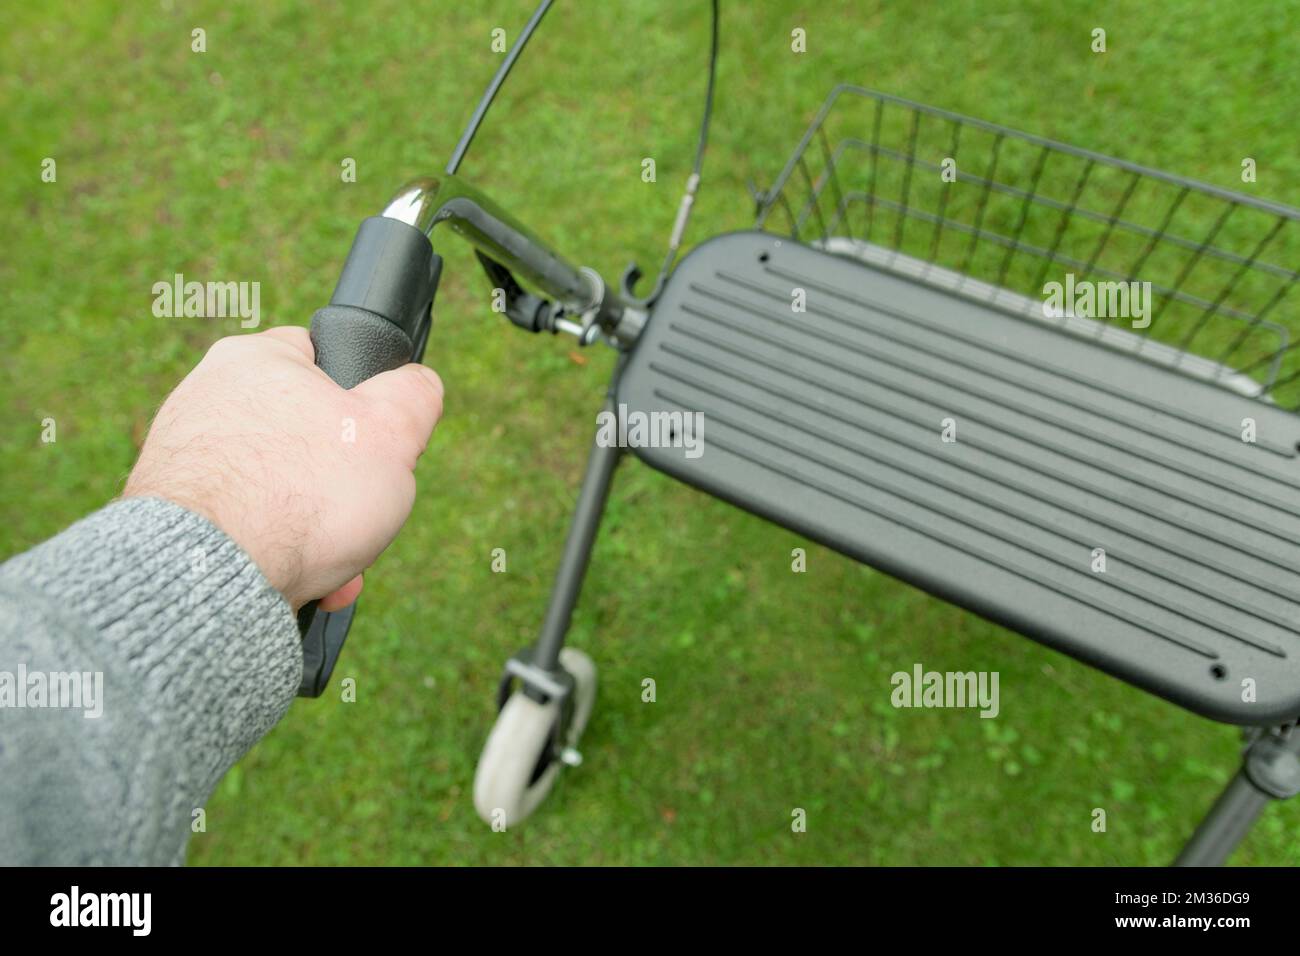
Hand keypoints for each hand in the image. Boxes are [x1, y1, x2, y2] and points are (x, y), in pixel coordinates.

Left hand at [124, 326, 443, 610]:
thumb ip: (415, 396)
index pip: (320, 358)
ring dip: (314, 527)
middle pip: (302, 435)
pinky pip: (242, 523)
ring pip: (276, 487)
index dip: (360, 400)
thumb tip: (419, 385)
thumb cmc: (304, 495)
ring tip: (336, 567)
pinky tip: (293, 578)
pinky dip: (272, 549)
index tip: (375, 441)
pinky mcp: (171, 510)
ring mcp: (182, 455)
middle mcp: (206, 396)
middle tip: (364, 518)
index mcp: (256, 358)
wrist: (213, 573)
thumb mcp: (392, 434)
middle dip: (341, 486)